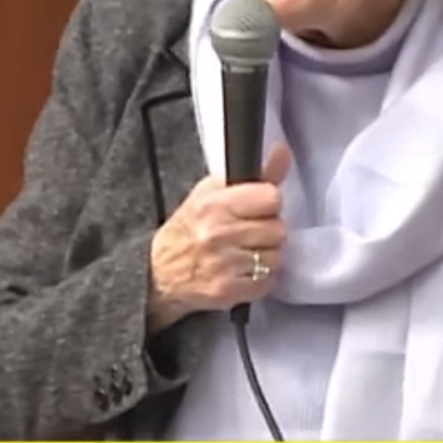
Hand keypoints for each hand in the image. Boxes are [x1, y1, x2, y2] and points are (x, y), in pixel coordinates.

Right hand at [147, 143, 291, 330]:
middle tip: (250, 234)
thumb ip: (254, 176)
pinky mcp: (227, 291)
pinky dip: (259, 280)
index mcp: (214, 204)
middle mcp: (218, 233)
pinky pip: (267, 282)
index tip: (256, 209)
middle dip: (268, 231)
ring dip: (266, 257)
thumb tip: (283, 151)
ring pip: (276, 257)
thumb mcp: (212, 194)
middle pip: (278, 229)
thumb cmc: (189, 229)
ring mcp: (223, 265)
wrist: (158, 274)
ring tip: (245, 254)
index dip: (267, 203)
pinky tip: (243, 272)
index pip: (271, 197)